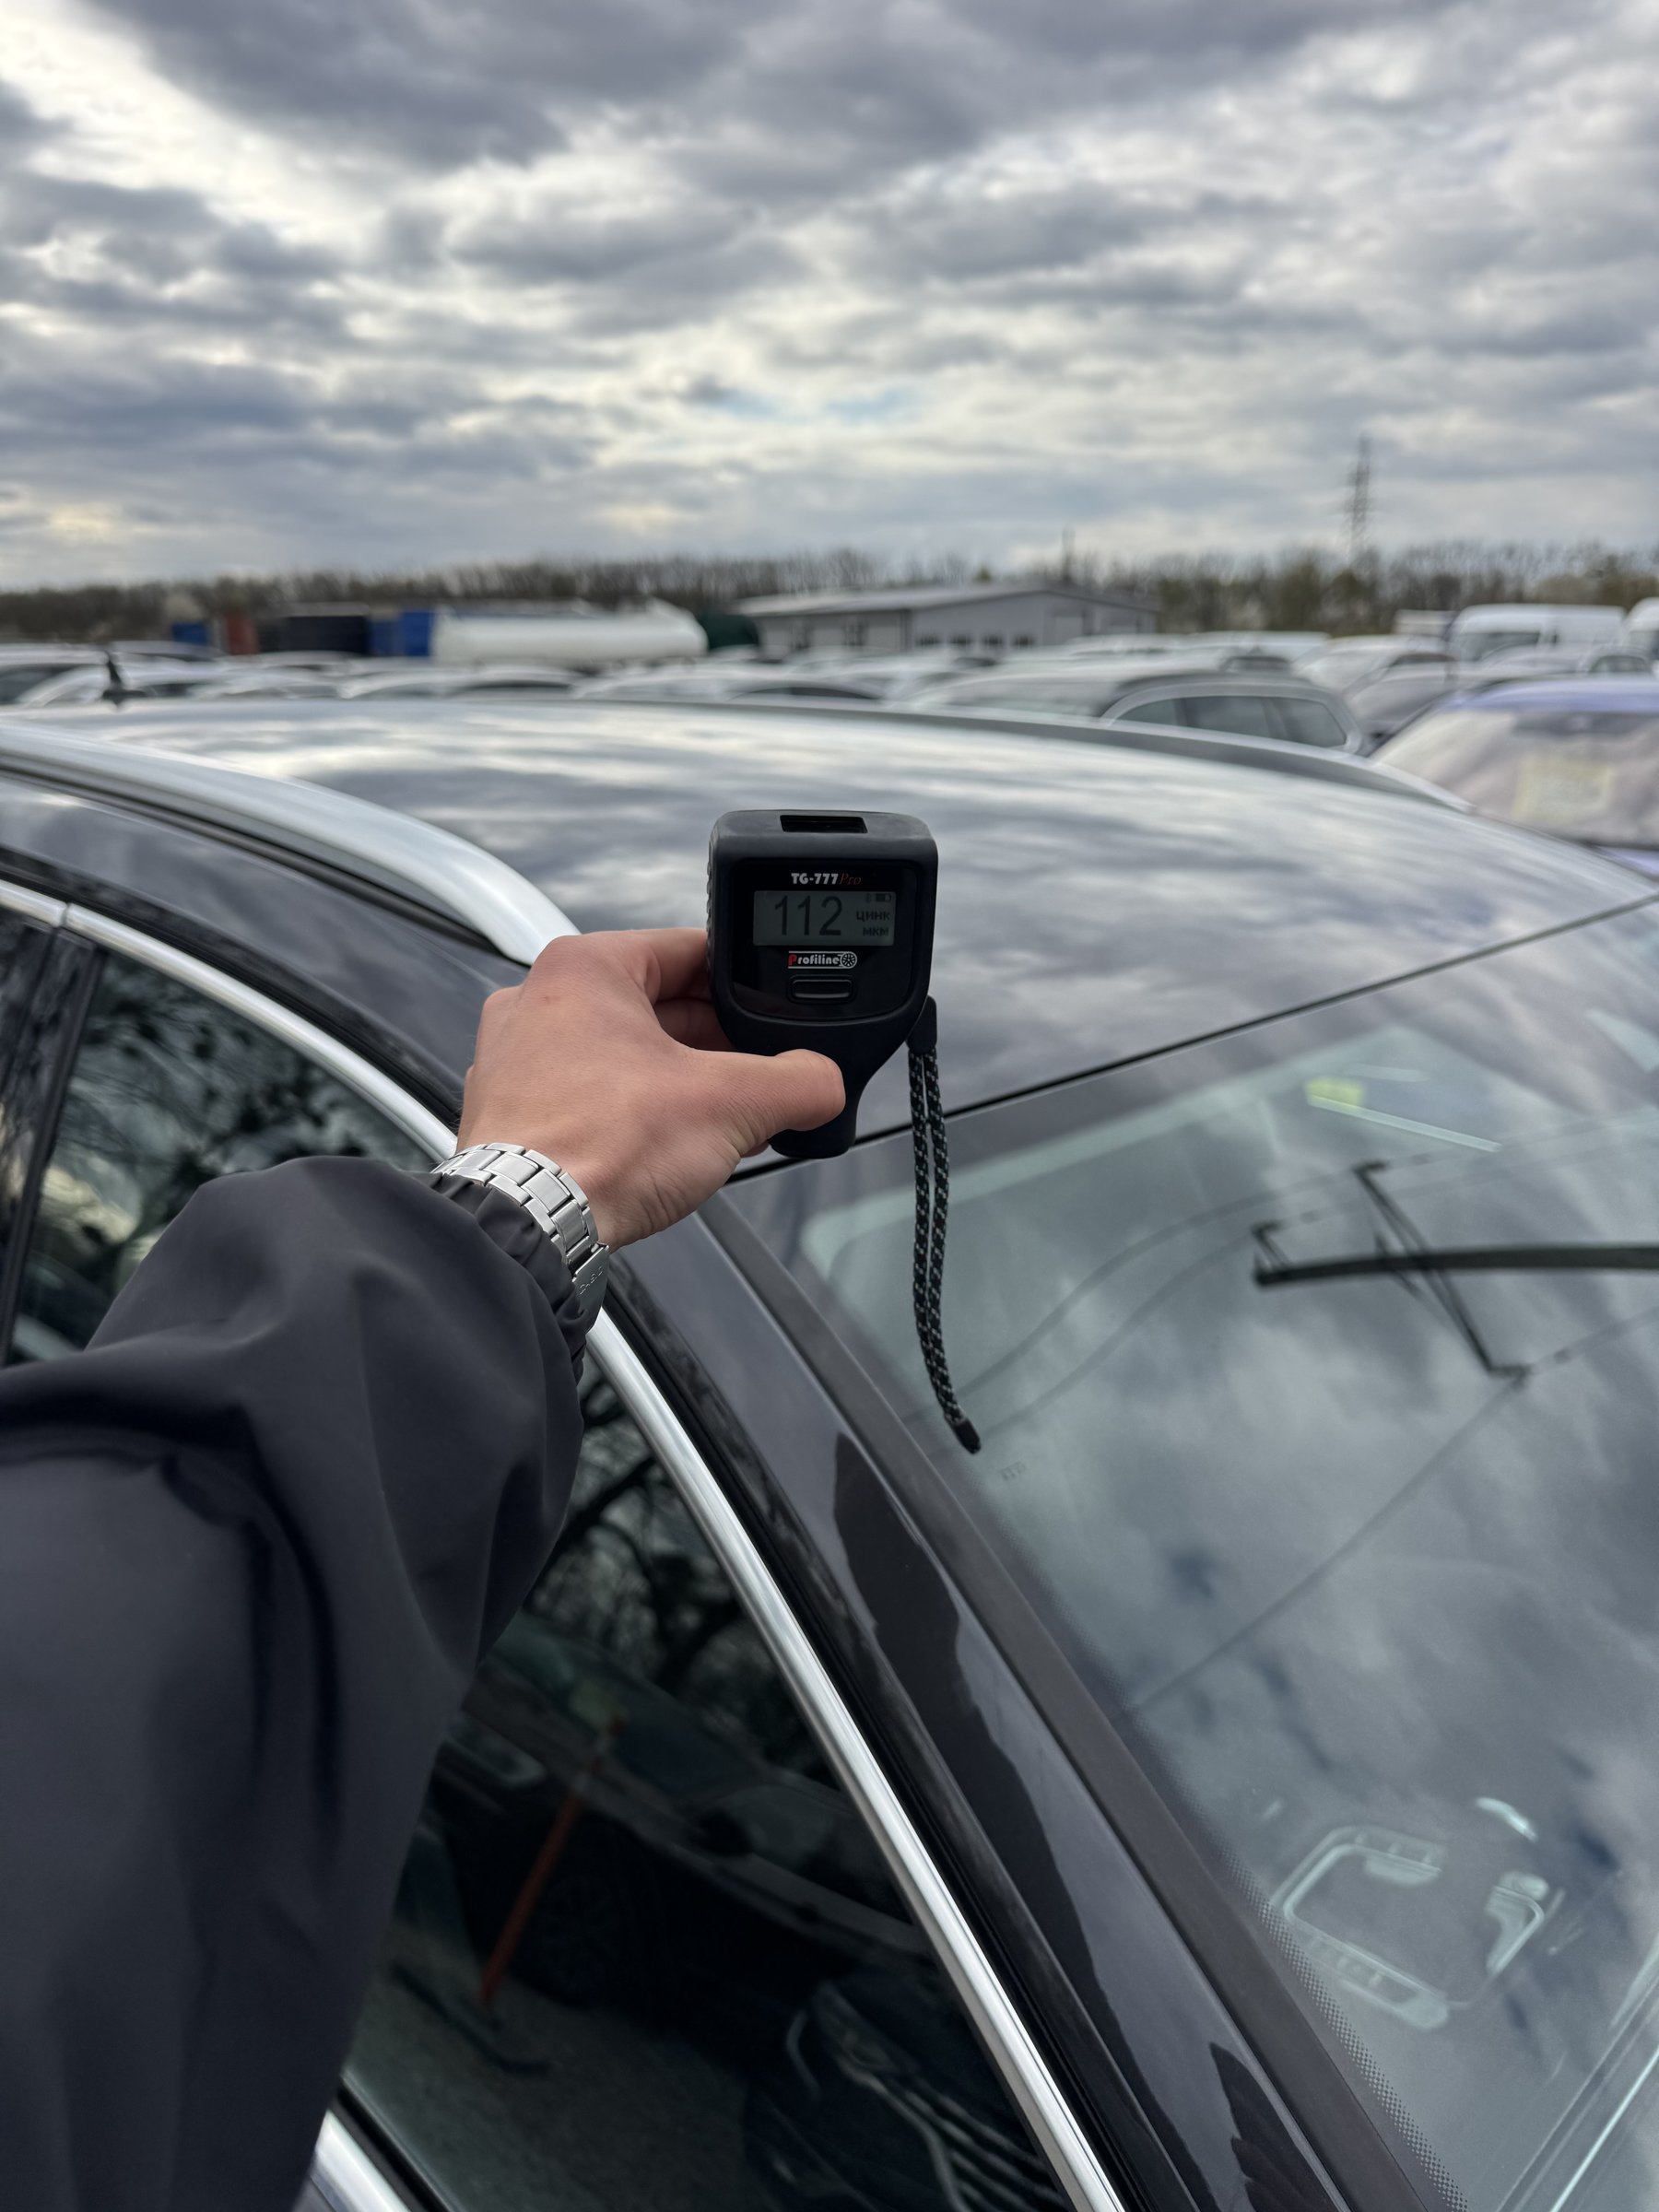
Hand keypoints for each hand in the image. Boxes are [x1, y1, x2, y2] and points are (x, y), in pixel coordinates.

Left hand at [458, 928, 843, 1248]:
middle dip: (716, 1044)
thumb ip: (798, 1082)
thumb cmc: (598, 1148)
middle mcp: (539, 1001)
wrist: (530, 1226)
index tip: (775, 1008)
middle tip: (759, 1076)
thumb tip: (823, 1084)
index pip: (689, 950)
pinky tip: (668, 1149)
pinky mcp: (512, 1113)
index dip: (746, 980)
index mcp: (585, 968)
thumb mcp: (732, 1105)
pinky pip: (590, 1096)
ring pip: (624, 1054)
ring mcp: (517, 1060)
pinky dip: (632, 1114)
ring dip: (677, 1082)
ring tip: (721, 1120)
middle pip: (658, 1005)